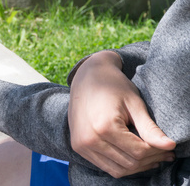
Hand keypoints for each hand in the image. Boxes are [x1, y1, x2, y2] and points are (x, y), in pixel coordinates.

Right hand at [68, 51, 175, 177]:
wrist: (86, 77)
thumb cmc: (112, 86)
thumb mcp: (134, 104)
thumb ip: (149, 128)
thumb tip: (170, 146)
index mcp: (103, 127)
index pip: (138, 152)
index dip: (157, 152)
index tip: (169, 148)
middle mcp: (89, 139)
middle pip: (128, 163)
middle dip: (150, 160)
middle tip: (164, 153)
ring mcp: (81, 144)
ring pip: (117, 170)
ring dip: (137, 167)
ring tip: (152, 157)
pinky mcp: (78, 146)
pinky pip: (104, 165)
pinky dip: (121, 165)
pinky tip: (133, 156)